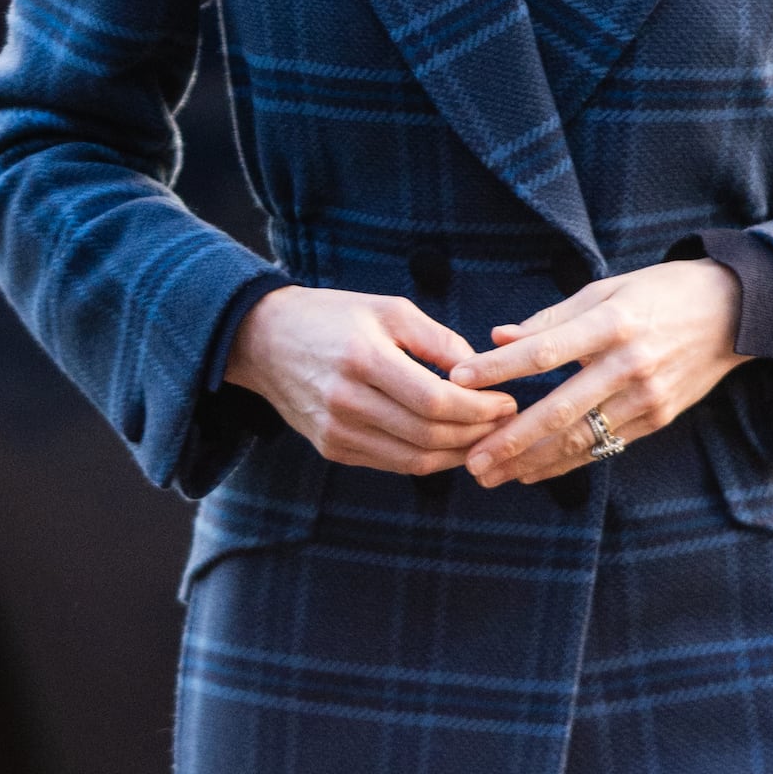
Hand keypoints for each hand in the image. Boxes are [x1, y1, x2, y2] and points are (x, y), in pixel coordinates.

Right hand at [226, 287, 518, 473]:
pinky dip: (428, 459)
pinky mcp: (332, 448)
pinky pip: (392, 463)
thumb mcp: (389, 309)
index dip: (478, 408)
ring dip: (458, 453)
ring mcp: (337, 431)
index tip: (507, 401)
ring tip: (488, 437)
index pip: (435, 400)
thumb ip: (438, 340)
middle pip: (428, 434)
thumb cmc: (335, 316)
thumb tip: (482, 371)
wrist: (265, 340)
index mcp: (364, 358)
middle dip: (477, 432)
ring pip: (414, 458)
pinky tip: (452, 446)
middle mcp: (347, 401)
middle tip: (507, 421)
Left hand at [447, 259, 749, 486]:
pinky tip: (532, 471)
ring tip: (491, 473)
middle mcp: (630, 363)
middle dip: (511, 438)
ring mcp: (647, 396)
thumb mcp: (607, 289)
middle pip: (561, 408)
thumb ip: (552, 318)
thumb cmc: (660, 293)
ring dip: (532, 461)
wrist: (734, 312)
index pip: (546, 350)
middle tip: (470, 459)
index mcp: (612, 321)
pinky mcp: (658, 419)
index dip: (499, 368)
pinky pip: (604, 446)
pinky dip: (566, 462)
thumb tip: (497, 338)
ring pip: (581, 438)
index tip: (459, 380)